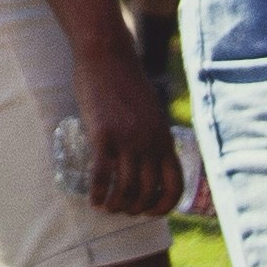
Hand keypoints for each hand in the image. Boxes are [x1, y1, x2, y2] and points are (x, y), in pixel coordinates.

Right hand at [71, 22, 179, 216]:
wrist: (107, 55)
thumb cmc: (126, 81)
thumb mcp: (151, 112)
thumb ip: (152, 135)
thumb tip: (147, 156)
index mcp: (165, 139)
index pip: (174, 186)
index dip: (164, 206)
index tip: (149, 212)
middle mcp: (150, 144)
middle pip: (147, 192)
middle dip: (134, 208)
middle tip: (121, 208)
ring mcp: (127, 140)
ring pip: (125, 190)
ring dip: (116, 206)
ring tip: (105, 207)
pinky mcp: (103, 134)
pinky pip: (102, 175)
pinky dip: (98, 193)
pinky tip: (92, 199)